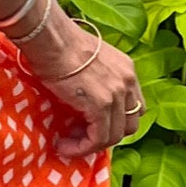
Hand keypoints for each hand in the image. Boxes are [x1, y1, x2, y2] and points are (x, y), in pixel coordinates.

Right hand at [12, 8, 145, 161]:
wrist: (52, 39)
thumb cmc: (59, 44)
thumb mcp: (88, 60)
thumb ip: (96, 79)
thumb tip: (84, 100)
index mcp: (127, 69)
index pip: (134, 107)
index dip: (116, 121)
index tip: (92, 125)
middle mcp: (127, 81)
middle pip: (130, 124)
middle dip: (107, 136)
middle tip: (80, 136)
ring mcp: (117, 94)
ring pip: (114, 136)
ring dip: (90, 145)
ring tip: (68, 144)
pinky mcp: (101, 106)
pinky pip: (98, 138)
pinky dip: (82, 148)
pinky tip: (64, 145)